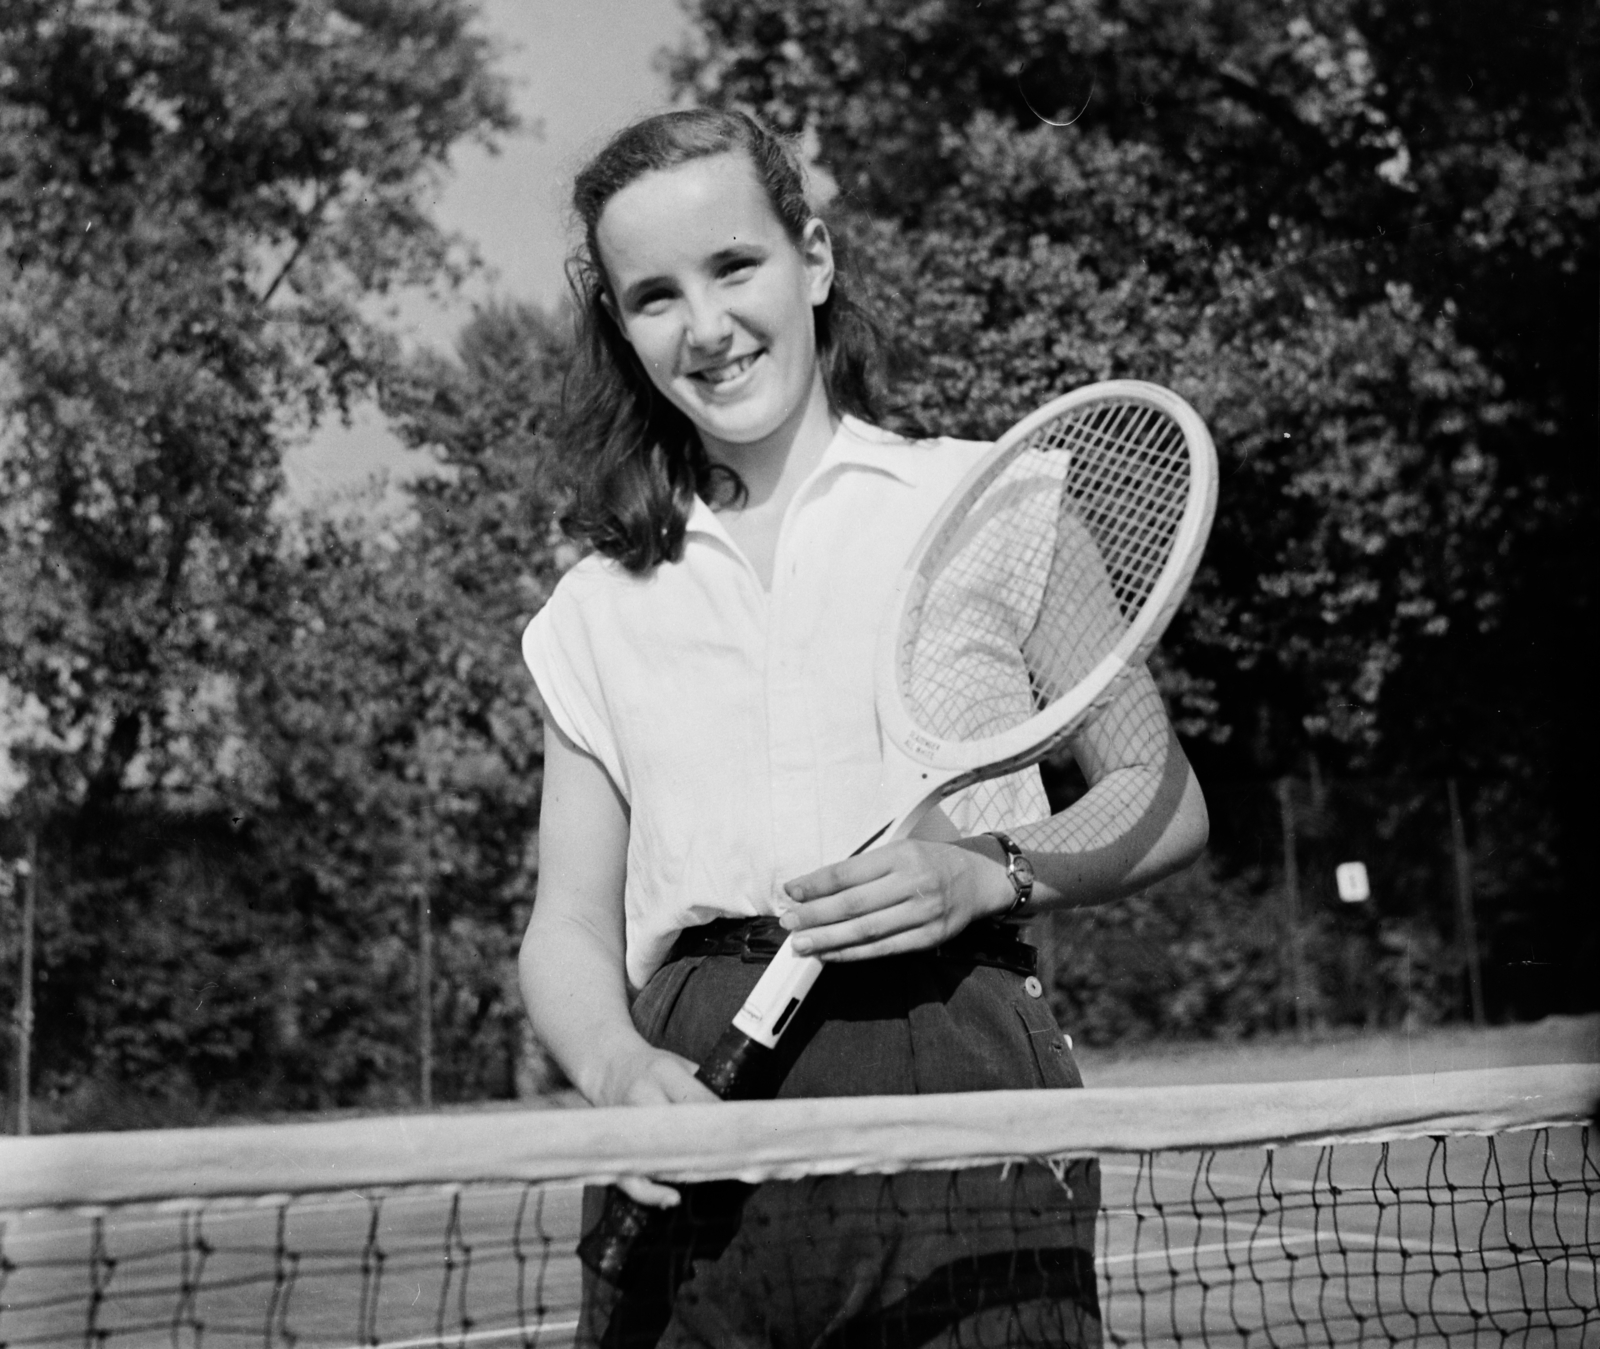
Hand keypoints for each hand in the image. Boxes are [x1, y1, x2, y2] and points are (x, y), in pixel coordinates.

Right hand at [589, 1041, 719, 1208]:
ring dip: (682, 1173)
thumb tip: (735, 1115)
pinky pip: (629, 1177)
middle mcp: (642, 1096)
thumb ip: (703, 1086)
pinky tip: (671, 1199)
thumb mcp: (678, 1064)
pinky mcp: (613, 1146)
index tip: (742, 1136)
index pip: (698, 1099)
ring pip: (655, 1156)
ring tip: (706, 1180)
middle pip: (677, 1129)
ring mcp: (625, 1123)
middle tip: (730, 1163)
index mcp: (663, 1072)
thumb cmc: (650, 1068)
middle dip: (704, 1149)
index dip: (721, 1121)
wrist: (607, 1066)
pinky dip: (650, 1192)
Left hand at [777, 839, 1014, 961]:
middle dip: (815, 915)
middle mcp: (913, 882)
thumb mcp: (900, 851)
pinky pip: (884, 949)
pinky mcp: (929, 938)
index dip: (816, 884)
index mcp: (901, 855)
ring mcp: (923, 913)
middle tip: (789, 922)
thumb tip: (816, 888)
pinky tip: (831, 953)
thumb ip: (863, 869)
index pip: (848, 872)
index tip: (792, 891)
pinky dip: (853, 953)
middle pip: (854, 903)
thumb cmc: (931, 863)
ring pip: (866, 930)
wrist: (978, 880)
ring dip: (828, 939)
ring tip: (802, 943)